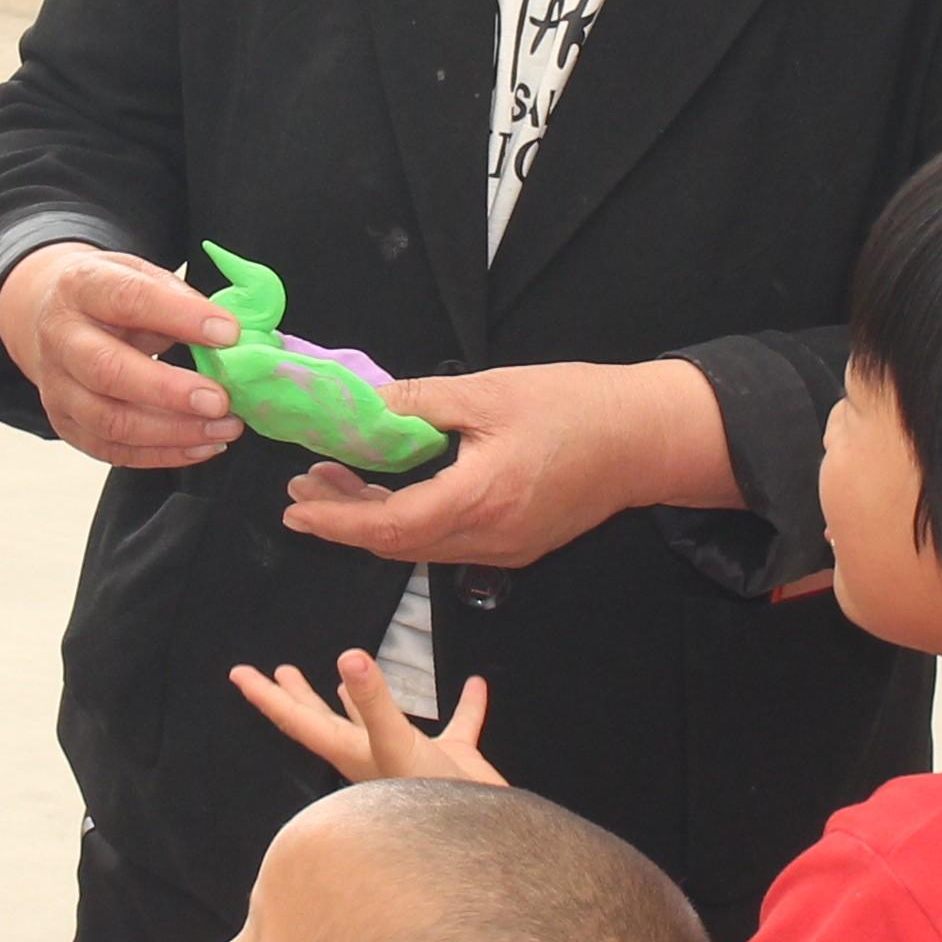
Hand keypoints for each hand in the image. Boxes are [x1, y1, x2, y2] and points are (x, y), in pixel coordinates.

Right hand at [0, 245, 245, 470]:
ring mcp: (57, 387)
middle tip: (221, 400)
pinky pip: (114, 450)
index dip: (180, 316)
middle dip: (169, 391)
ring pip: (109, 421)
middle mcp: (60, 338)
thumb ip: (183, 301)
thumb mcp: (142, 276)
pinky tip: (203, 445)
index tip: (228, 332)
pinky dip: (164, 454)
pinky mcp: (67, 424)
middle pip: (106, 370)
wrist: (54, 317)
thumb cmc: (110, 298)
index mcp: (81, 287)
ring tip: (224, 426)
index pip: (127, 299)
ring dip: (174, 431)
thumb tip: (234, 336)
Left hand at [231, 650, 506, 786]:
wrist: (481, 844)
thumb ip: (373, 703)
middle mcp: (372, 755)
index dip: (266, 696)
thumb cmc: (431, 800)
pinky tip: (475, 686)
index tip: (238, 673)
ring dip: (358, 700)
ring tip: (342, 676)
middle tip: (277, 672)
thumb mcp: (397, 745)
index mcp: (350, 751)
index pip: (298, 720)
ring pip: (377, 723)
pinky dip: (466, 706)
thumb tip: (349, 657)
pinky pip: (457, 726)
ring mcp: (409, 759)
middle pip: (325, 721)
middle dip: (299, 697)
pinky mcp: (450, 761)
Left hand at [273, 358, 726, 569]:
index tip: (296, 507)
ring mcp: (505, 550)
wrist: (645, 438)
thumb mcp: (489, 390)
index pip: (389, 527)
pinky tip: (393, 492)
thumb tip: (364, 404)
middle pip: (397, 545)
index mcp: (480, 499)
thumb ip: (421, 402)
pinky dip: (410, 523)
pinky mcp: (517, 547)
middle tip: (304, 486)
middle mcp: (489, 539)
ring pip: (420, 548)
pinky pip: (448, 544)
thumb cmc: (574, 405)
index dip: (336, 521)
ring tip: (337, 484)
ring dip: (374, 522)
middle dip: (344, 520)